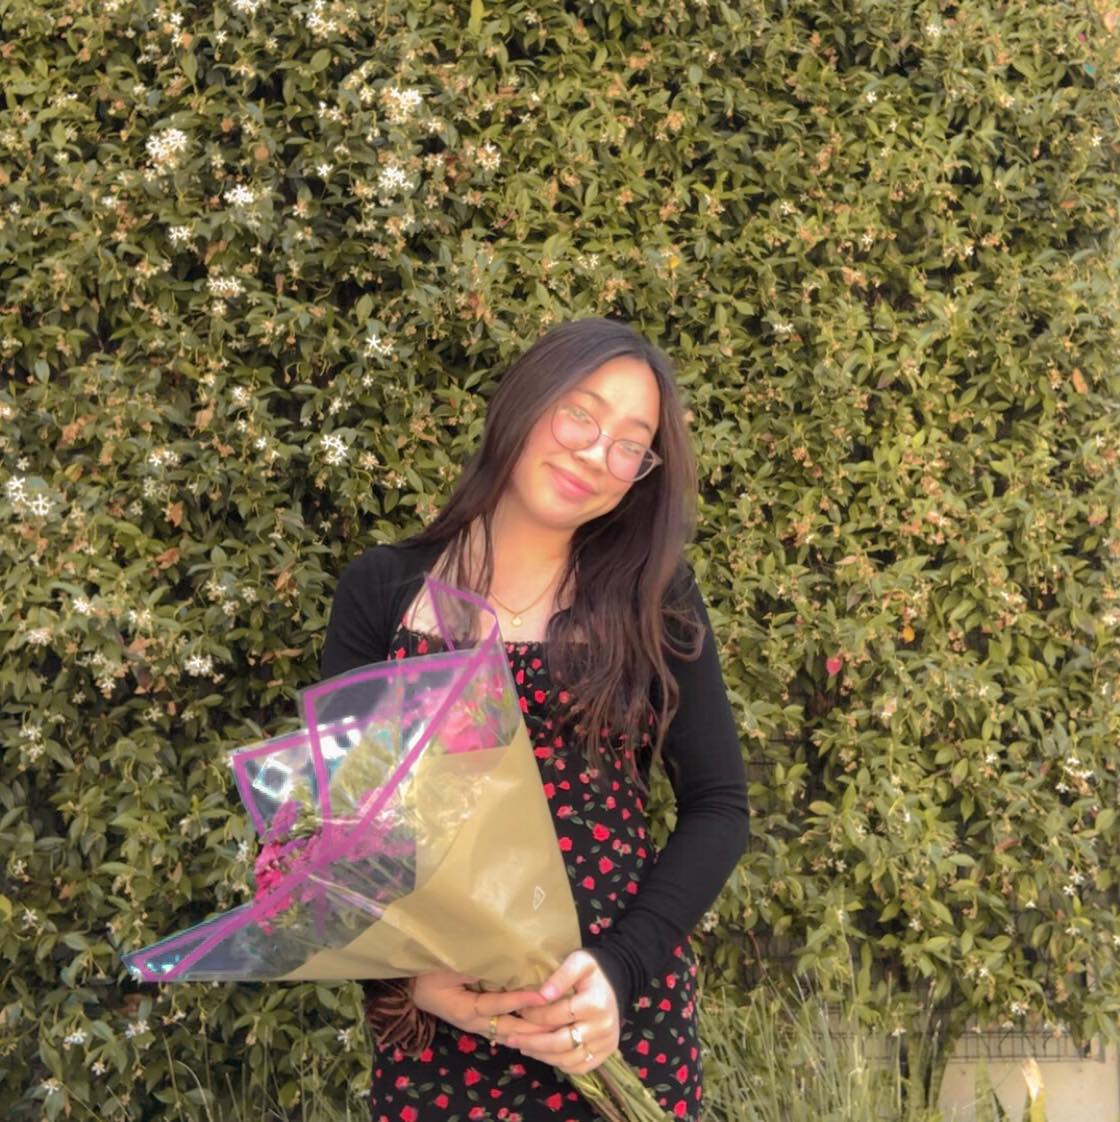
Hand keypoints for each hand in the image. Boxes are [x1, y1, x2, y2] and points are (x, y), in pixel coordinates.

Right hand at [410, 970, 551, 1046]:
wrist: (411, 988)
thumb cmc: (428, 974)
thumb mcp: (447, 967)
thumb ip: (473, 967)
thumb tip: (500, 963)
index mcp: (466, 1009)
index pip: (500, 1005)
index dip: (521, 1001)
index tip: (543, 996)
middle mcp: (475, 1023)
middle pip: (510, 1027)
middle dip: (535, 1026)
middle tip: (560, 1022)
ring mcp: (477, 1026)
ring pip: (509, 1033)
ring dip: (531, 1032)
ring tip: (556, 1029)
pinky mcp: (479, 1024)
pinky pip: (504, 1031)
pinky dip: (521, 1031)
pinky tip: (539, 1031)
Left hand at [503, 951, 619, 1073]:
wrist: (615, 984)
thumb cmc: (591, 971)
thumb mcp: (579, 961)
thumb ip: (561, 976)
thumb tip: (542, 995)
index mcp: (595, 1003)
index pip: (557, 1015)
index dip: (535, 1014)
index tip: (519, 1009)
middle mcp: (603, 1027)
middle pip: (560, 1042)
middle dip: (532, 1041)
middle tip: (511, 1039)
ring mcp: (605, 1044)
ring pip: (567, 1059)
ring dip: (542, 1055)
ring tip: (523, 1047)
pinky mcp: (604, 1054)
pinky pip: (578, 1067)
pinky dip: (558, 1064)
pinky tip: (542, 1054)